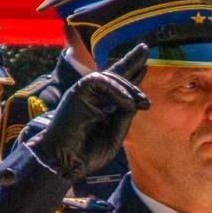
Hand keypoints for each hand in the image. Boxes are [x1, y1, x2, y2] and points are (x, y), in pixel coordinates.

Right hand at [30, 44, 149, 182]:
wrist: (66, 160)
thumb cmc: (88, 151)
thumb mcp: (116, 132)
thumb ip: (126, 114)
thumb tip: (137, 99)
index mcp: (103, 105)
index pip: (119, 85)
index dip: (132, 73)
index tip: (145, 62)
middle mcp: (93, 96)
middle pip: (114, 72)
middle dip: (131, 61)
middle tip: (145, 52)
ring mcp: (84, 92)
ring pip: (111, 77)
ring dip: (130, 87)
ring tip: (144, 103)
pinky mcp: (76, 91)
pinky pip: (100, 81)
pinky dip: (117, 90)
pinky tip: (128, 103)